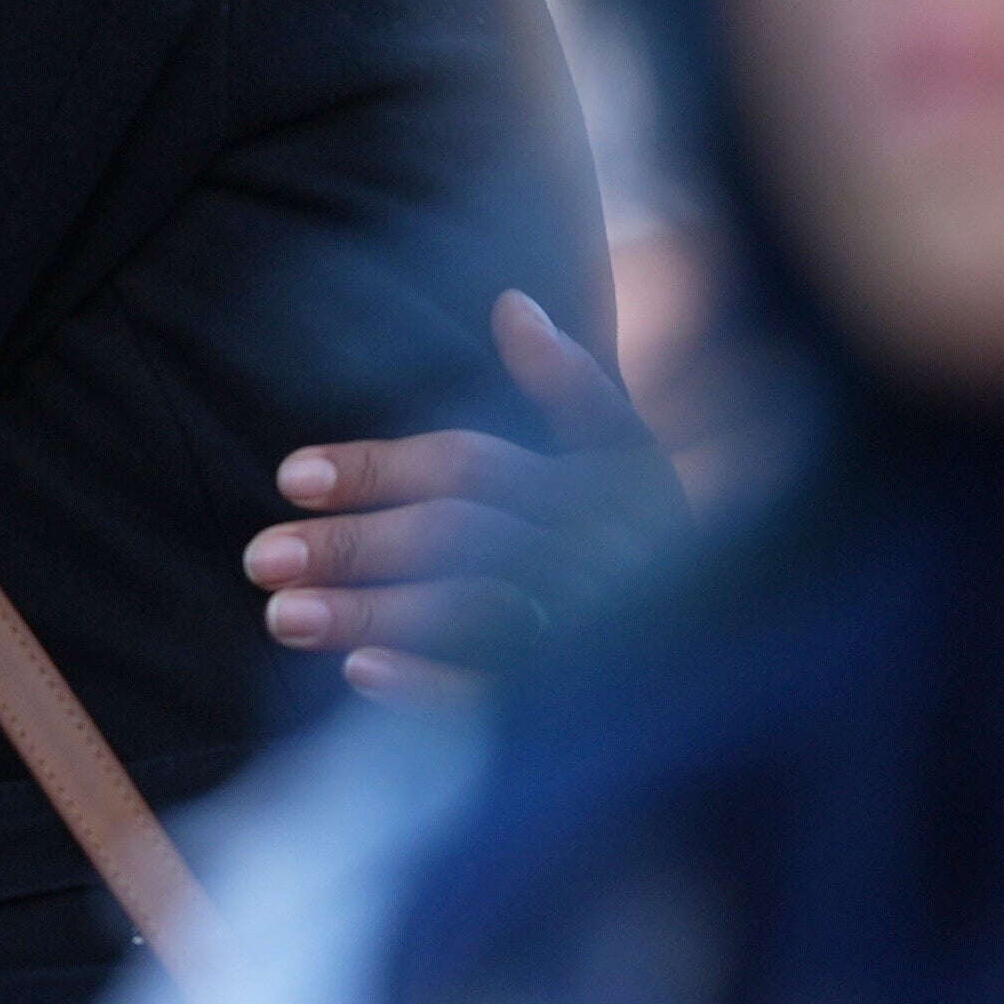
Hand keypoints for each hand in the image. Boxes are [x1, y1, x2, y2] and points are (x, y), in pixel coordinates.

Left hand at [248, 291, 659, 704]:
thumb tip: (510, 303)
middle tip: (258, 557)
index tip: (288, 476)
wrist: (744, 657)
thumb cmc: (664, 543)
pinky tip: (360, 676)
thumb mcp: (632, 455)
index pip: (468, 465)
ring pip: (468, 610)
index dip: (376, 469)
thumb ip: (572, 384)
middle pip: (455, 535)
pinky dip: (433, 686)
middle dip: (352, 544)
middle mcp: (596, 548)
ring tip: (282, 617)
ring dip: (373, 611)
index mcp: (597, 481)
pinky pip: (504, 696)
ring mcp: (596, 627)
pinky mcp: (593, 700)